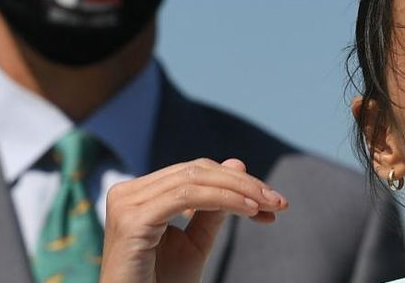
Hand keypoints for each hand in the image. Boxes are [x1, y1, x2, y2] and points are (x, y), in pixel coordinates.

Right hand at [99, 158, 287, 282]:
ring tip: (268, 206)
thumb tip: (237, 164)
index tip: (271, 201)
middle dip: (243, 184)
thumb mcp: (196, 241)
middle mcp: (127, 193)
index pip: (195, 173)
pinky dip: (223, 200)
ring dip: (240, 191)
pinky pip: (186, 198)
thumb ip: (214, 206)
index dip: (236, 181)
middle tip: (278, 201)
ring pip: (194, 180)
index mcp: (139, 194)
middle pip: (196, 172)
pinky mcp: (132, 220)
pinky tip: (249, 210)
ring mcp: (125, 204)